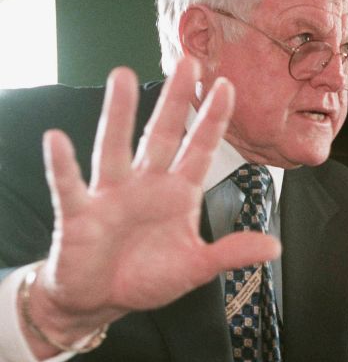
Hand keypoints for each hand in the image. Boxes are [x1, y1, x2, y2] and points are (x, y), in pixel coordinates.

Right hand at [23, 57, 280, 358]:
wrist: (101, 298)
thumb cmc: (147, 276)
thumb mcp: (196, 267)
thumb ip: (231, 253)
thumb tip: (274, 248)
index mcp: (177, 194)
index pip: (199, 149)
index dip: (212, 119)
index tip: (226, 86)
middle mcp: (145, 184)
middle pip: (161, 135)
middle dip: (175, 100)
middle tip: (188, 63)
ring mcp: (111, 194)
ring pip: (115, 147)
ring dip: (119, 114)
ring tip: (122, 77)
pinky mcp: (79, 213)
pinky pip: (69, 184)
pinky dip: (62, 164)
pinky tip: (58, 140)